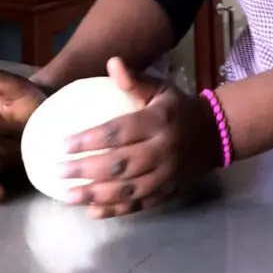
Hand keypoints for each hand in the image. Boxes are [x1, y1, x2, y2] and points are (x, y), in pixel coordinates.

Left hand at [59, 57, 221, 218]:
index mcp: (158, 121)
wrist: (214, 134)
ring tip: (67, 195)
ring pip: (127, 189)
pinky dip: (115, 210)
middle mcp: (163, 150)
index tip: (62, 144)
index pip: (119, 132)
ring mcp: (166, 176)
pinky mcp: (168, 193)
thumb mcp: (160, 88)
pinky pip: (139, 205)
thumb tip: (112, 62)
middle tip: (58, 171)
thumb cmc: (177, 108)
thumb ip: (134, 80)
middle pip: (120, 164)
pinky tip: (91, 211)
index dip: (89, 140)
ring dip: (95, 194)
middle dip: (86, 170)